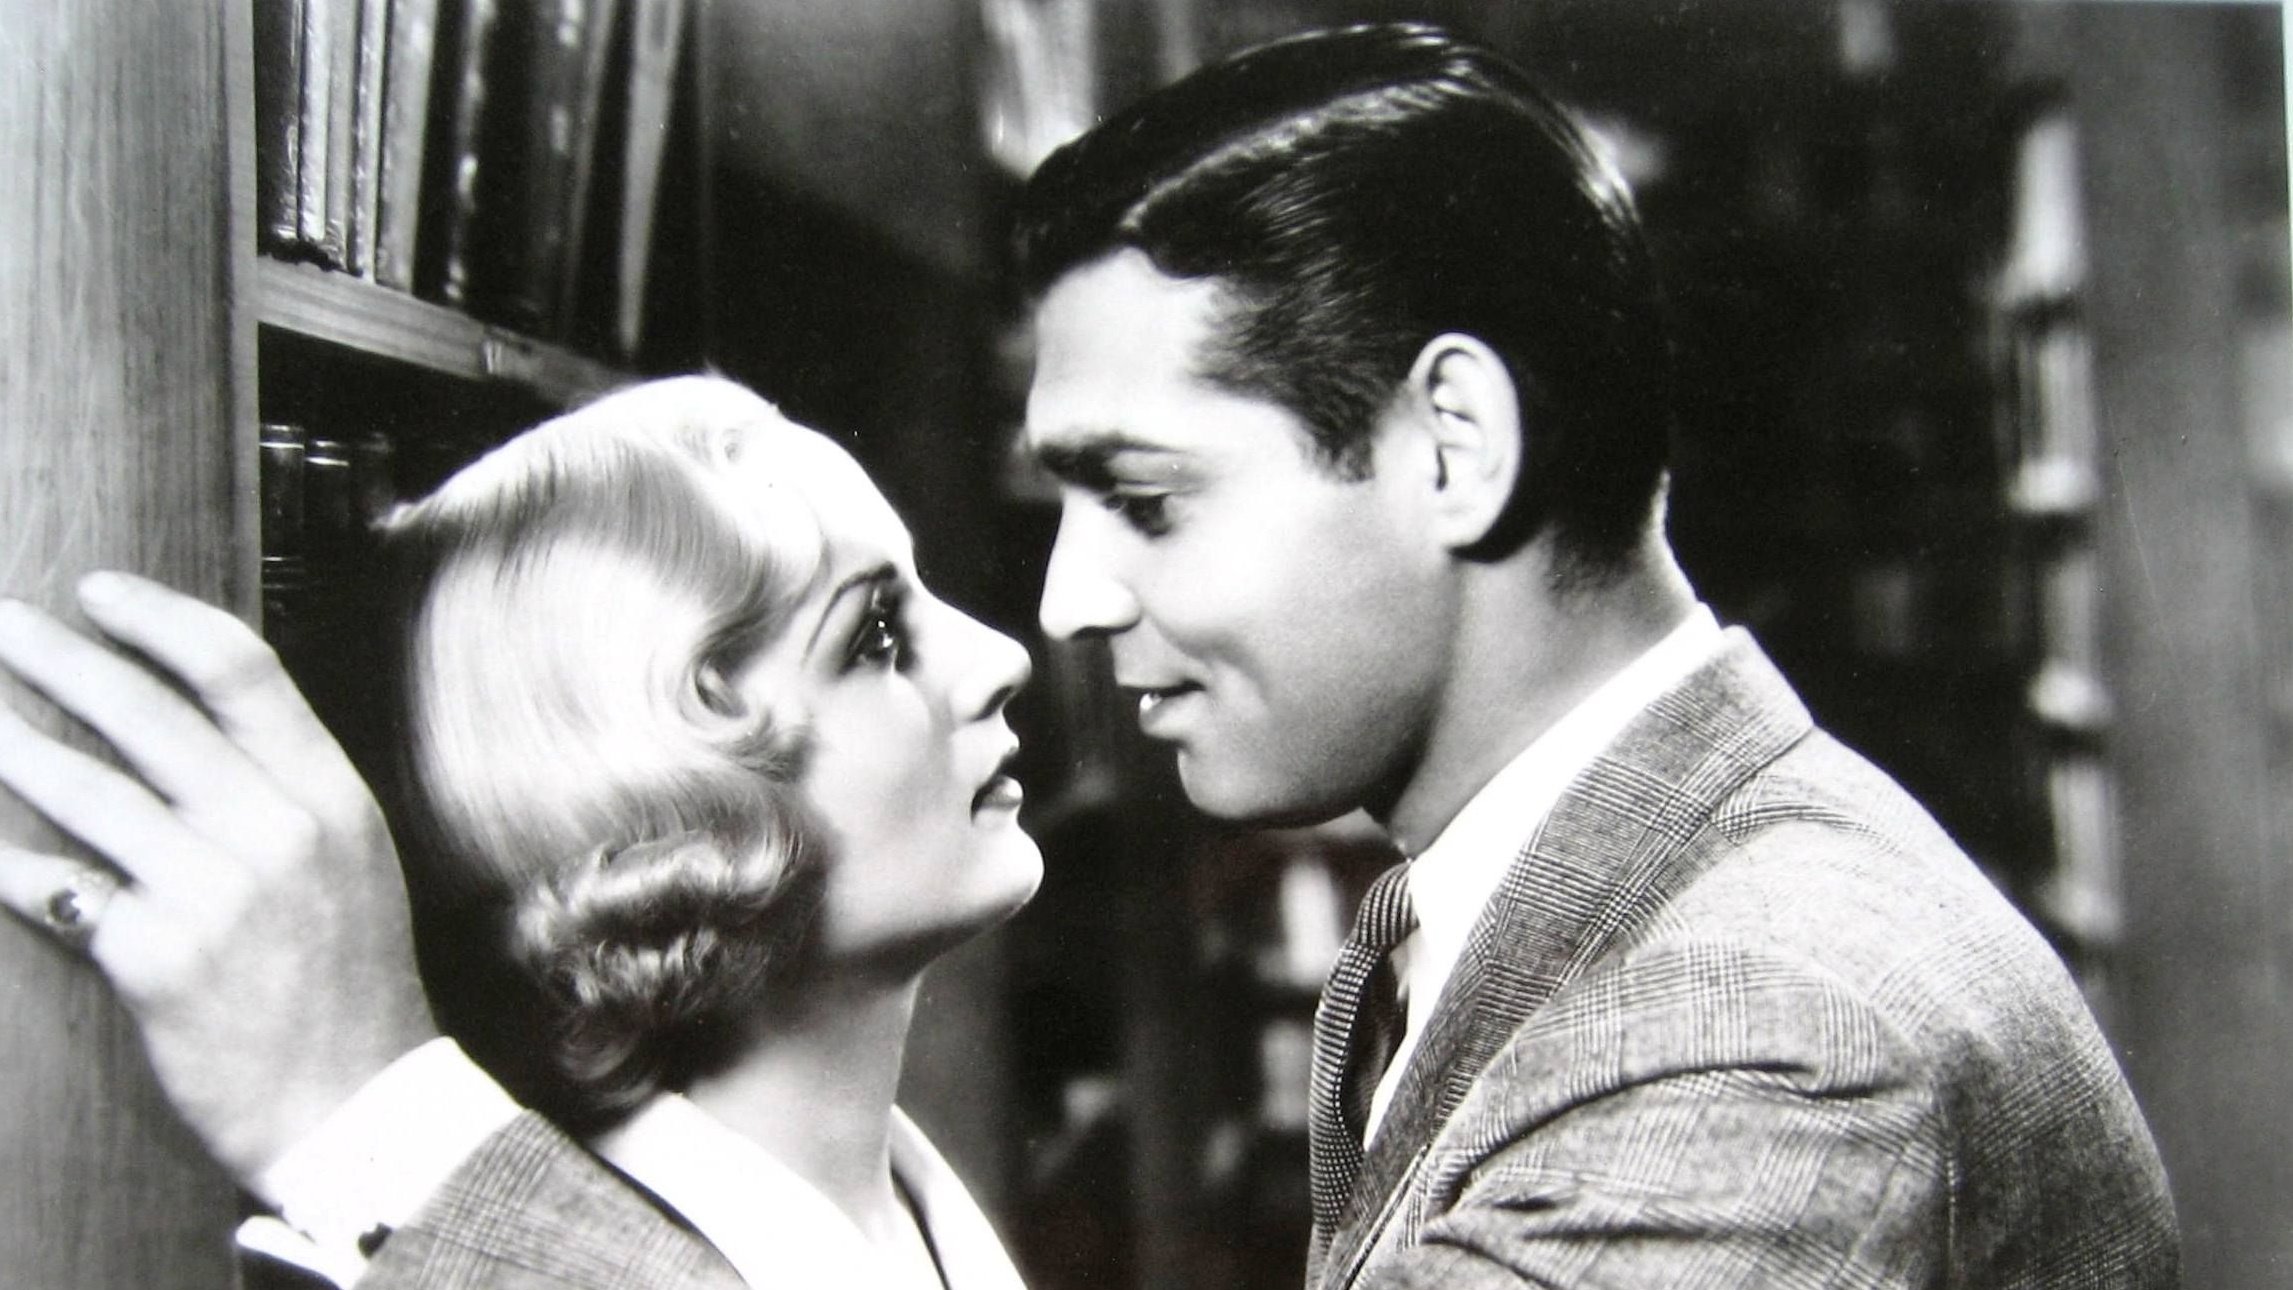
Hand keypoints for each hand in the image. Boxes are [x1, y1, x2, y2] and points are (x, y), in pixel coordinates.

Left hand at [0, 571, 438, 1184]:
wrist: (352, 1101)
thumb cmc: (347, 980)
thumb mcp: (348, 863)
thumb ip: (279, 790)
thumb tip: (180, 721)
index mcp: (329, 797)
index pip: (237, 669)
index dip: (157, 619)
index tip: (98, 592)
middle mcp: (275, 831)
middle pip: (147, 713)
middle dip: (58, 658)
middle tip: (2, 625)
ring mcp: (213, 893)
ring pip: (87, 792)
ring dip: (14, 748)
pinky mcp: (153, 957)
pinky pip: (57, 889)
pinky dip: (9, 864)